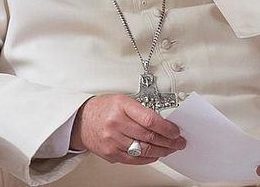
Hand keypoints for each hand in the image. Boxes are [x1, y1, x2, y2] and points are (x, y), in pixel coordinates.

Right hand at [69, 94, 185, 163]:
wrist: (81, 121)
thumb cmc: (103, 108)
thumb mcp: (123, 100)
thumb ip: (141, 111)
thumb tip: (164, 123)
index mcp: (121, 106)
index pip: (150, 120)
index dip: (167, 128)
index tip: (176, 131)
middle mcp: (116, 124)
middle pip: (149, 137)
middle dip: (168, 142)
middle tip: (178, 142)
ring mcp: (112, 140)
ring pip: (143, 150)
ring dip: (161, 151)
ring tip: (169, 149)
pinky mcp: (110, 154)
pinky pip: (134, 159)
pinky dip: (147, 158)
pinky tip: (155, 155)